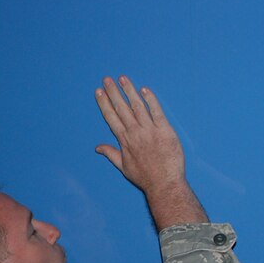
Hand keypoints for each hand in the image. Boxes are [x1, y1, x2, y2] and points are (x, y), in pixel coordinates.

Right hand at [95, 76, 206, 228]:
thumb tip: (97, 147)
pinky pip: (156, 111)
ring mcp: (150, 130)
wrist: (164, 184)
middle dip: (113, 92)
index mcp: (125, 141)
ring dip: (129, 91)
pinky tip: (144, 90)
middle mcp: (135, 133)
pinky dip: (150, 100)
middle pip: (122, 108)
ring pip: (137, 106)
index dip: (104, 103)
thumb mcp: (124, 168)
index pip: (111, 117)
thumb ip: (111, 154)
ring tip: (122, 78)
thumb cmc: (145, 178)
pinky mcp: (165, 130)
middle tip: (106, 79)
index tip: (99, 92)